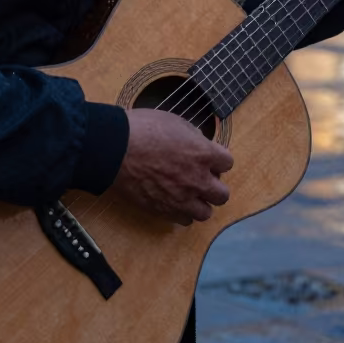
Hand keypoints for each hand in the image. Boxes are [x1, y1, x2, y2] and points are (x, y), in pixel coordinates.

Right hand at [111, 108, 232, 225]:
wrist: (116, 149)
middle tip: (201, 177)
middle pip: (222, 194)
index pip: (228, 163)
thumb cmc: (143, 129)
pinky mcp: (164, 211)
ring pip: (205, 213)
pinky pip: (183, 220)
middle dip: (214, 185)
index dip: (218, 159)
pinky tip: (173, 200)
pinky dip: (182, 212)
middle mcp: (197, 180)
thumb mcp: (174, 121)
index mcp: (203, 153)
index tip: (208, 156)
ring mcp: (181, 198)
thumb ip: (193, 137)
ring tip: (188, 193)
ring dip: (200, 203)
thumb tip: (198, 145)